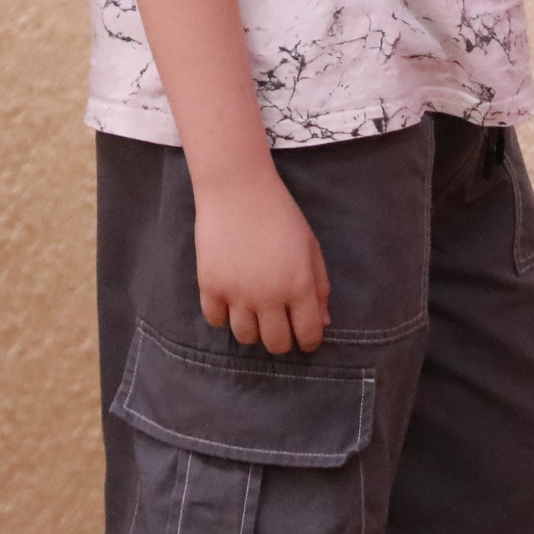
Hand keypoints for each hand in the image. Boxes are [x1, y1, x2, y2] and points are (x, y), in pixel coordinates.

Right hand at [193, 166, 331, 353]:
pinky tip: (231, 302)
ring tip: (254, 314)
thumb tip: (323, 322)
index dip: (309, 342)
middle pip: (275, 344)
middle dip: (282, 341)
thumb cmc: (280, 213)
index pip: (307, 335)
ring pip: (245, 337)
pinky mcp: (210, 286)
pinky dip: (224, 316)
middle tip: (279, 326)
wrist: (238, 189)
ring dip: (253, 330)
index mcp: (299, 286)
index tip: (304, 338)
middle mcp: (269, 296)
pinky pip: (215, 320)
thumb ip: (319, 286)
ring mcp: (237, 293)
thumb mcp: (310, 246)